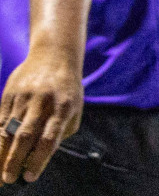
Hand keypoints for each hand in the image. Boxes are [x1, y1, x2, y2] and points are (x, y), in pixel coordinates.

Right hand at [0, 47, 82, 183]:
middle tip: (8, 179)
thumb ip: (60, 133)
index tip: (30, 177)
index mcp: (63, 108)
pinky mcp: (10, 95)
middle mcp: (43, 103)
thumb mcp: (74, 108)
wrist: (54, 55)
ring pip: (9, 130)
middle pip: (26, 136)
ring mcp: (25, 98)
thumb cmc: (67, 90)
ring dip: (1, 153)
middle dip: (15, 160)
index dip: (39, 159)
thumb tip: (41, 158)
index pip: (49, 138)